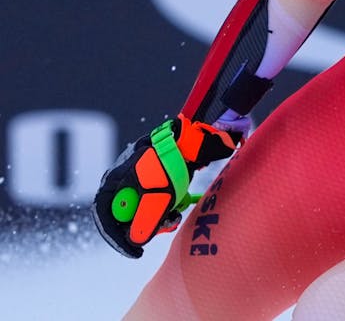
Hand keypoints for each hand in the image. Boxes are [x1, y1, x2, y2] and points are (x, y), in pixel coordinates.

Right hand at [91, 114, 237, 257]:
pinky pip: (154, 204)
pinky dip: (165, 210)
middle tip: (162, 231)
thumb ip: (145, 220)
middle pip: (124, 217)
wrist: (191, 141)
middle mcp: (121, 183)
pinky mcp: (153, 183)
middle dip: (144, 228)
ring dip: (158, 219)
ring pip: (142, 212)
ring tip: (175, 214)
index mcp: (113, 182)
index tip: (134, 253)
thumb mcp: (156, 196)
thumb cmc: (169, 164)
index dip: (116, 239)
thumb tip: (135, 242)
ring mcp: (137, 182)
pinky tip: (178, 207)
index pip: (105, 217)